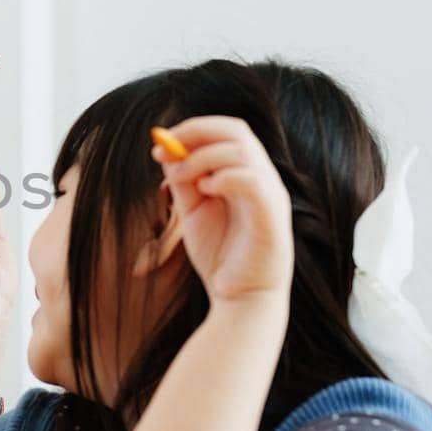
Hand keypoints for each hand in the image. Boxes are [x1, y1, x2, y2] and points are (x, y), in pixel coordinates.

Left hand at [155, 117, 291, 304]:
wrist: (241, 300)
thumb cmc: (220, 256)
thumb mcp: (193, 212)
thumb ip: (183, 181)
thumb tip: (166, 150)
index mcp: (246, 174)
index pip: (226, 132)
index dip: (192, 130)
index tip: (160, 142)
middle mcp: (262, 178)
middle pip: (236, 130)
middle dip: (196, 132)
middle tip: (166, 147)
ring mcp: (271, 195)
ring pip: (242, 150)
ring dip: (202, 157)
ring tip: (181, 179)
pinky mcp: (272, 216)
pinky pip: (252, 181)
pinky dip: (224, 177)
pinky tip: (206, 191)